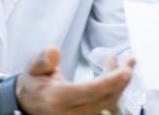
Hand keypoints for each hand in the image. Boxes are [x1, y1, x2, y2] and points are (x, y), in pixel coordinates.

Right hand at [15, 46, 134, 114]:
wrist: (29, 102)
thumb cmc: (34, 81)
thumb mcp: (34, 67)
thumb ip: (44, 60)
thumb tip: (53, 50)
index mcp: (58, 99)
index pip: (89, 92)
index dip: (109, 82)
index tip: (125, 71)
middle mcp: (70, 113)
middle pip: (104, 100)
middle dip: (120, 82)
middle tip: (130, 62)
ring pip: (108, 105)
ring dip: (120, 85)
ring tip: (127, 63)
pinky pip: (105, 107)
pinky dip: (114, 91)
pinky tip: (116, 74)